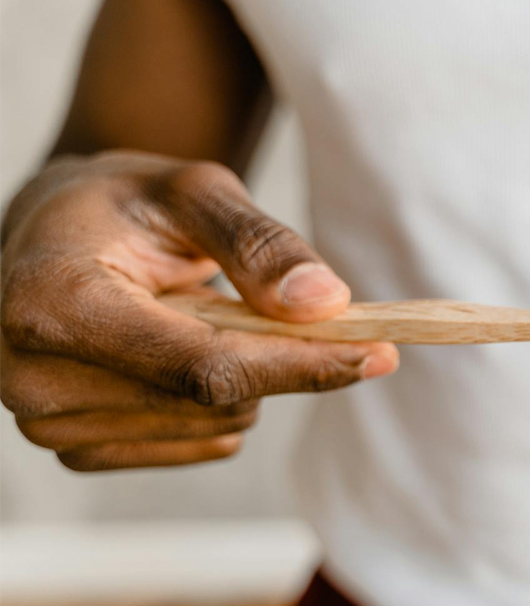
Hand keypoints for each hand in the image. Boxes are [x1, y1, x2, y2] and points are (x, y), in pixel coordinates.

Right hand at [0, 151, 397, 470]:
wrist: (57, 232)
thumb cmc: (126, 203)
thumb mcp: (193, 191)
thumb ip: (259, 243)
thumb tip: (327, 303)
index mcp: (55, 302)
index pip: (205, 365)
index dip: (301, 363)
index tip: (380, 352)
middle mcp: (34, 377)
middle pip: (218, 400)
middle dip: (275, 353)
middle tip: (269, 297)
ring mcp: (51, 424)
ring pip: (218, 426)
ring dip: (244, 372)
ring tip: (194, 313)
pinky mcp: (79, 451)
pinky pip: (202, 443)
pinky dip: (220, 400)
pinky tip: (180, 349)